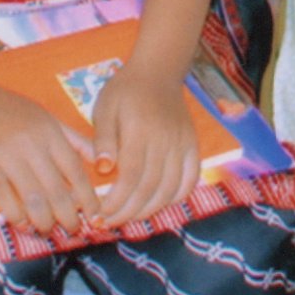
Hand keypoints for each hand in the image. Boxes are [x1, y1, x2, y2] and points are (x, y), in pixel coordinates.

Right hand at [0, 78, 97, 237]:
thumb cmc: (5, 108)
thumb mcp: (43, 116)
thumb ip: (72, 139)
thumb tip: (101, 161)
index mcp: (49, 131)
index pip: (76, 171)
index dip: (88, 197)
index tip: (95, 216)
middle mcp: (32, 144)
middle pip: (58, 190)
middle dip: (69, 217)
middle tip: (73, 230)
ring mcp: (8, 155)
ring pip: (34, 199)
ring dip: (43, 221)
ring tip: (47, 229)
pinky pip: (5, 199)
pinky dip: (16, 216)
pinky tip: (22, 222)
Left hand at [88, 64, 200, 226]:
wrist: (158, 72)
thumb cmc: (125, 91)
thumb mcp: (105, 109)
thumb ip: (103, 140)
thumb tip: (102, 170)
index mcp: (140, 130)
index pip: (130, 176)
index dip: (116, 201)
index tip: (101, 214)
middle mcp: (165, 140)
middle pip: (150, 188)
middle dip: (128, 212)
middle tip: (110, 223)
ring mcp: (183, 144)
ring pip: (170, 189)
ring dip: (150, 210)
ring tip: (130, 217)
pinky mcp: (194, 147)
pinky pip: (190, 180)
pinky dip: (176, 198)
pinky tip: (158, 204)